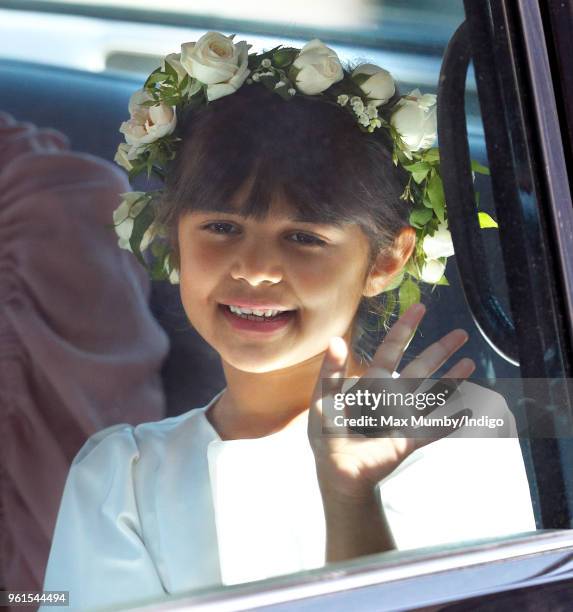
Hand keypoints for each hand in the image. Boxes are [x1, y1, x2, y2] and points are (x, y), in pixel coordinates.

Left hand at [308, 302, 475, 503]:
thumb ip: (330, 372)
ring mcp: (404, 417)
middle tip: (460, 333)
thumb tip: (335, 340)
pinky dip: (450, 421)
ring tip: (470, 363)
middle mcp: (393, 396)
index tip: (419, 308)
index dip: (404, 329)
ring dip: (452, 380)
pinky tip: (470, 409)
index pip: (391, 349)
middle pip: (420, 368)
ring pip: (432, 394)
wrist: (337, 472)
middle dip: (440, 351)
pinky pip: (433, 429)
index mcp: (373, 382)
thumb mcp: (324, 399)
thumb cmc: (327, 434)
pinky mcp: (409, 441)